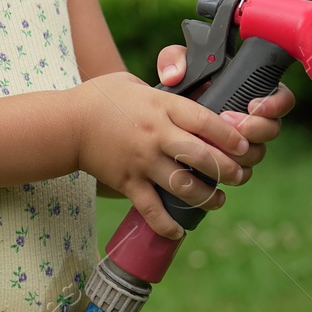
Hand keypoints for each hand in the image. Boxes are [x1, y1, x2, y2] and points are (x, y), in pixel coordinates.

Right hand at [69, 71, 253, 240]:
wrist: (65, 124)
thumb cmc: (100, 98)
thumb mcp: (135, 82)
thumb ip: (165, 90)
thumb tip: (192, 89)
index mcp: (160, 106)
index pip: (204, 120)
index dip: (230, 135)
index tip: (245, 145)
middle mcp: (155, 135)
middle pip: (202, 156)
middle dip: (228, 170)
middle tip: (240, 176)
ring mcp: (141, 161)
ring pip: (183, 186)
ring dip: (206, 197)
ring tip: (219, 200)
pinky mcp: (127, 182)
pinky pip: (151, 209)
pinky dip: (167, 224)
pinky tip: (179, 230)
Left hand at [158, 44, 295, 181]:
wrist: (165, 121)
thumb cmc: (177, 89)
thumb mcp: (174, 67)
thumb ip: (174, 59)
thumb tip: (174, 75)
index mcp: (252, 92)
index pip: (282, 99)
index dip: (275, 104)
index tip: (253, 105)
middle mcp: (254, 120)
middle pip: (273, 129)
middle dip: (254, 128)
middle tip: (229, 121)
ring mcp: (244, 144)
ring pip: (258, 153)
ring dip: (242, 150)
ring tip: (217, 141)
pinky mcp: (231, 164)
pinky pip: (242, 172)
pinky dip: (232, 169)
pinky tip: (214, 163)